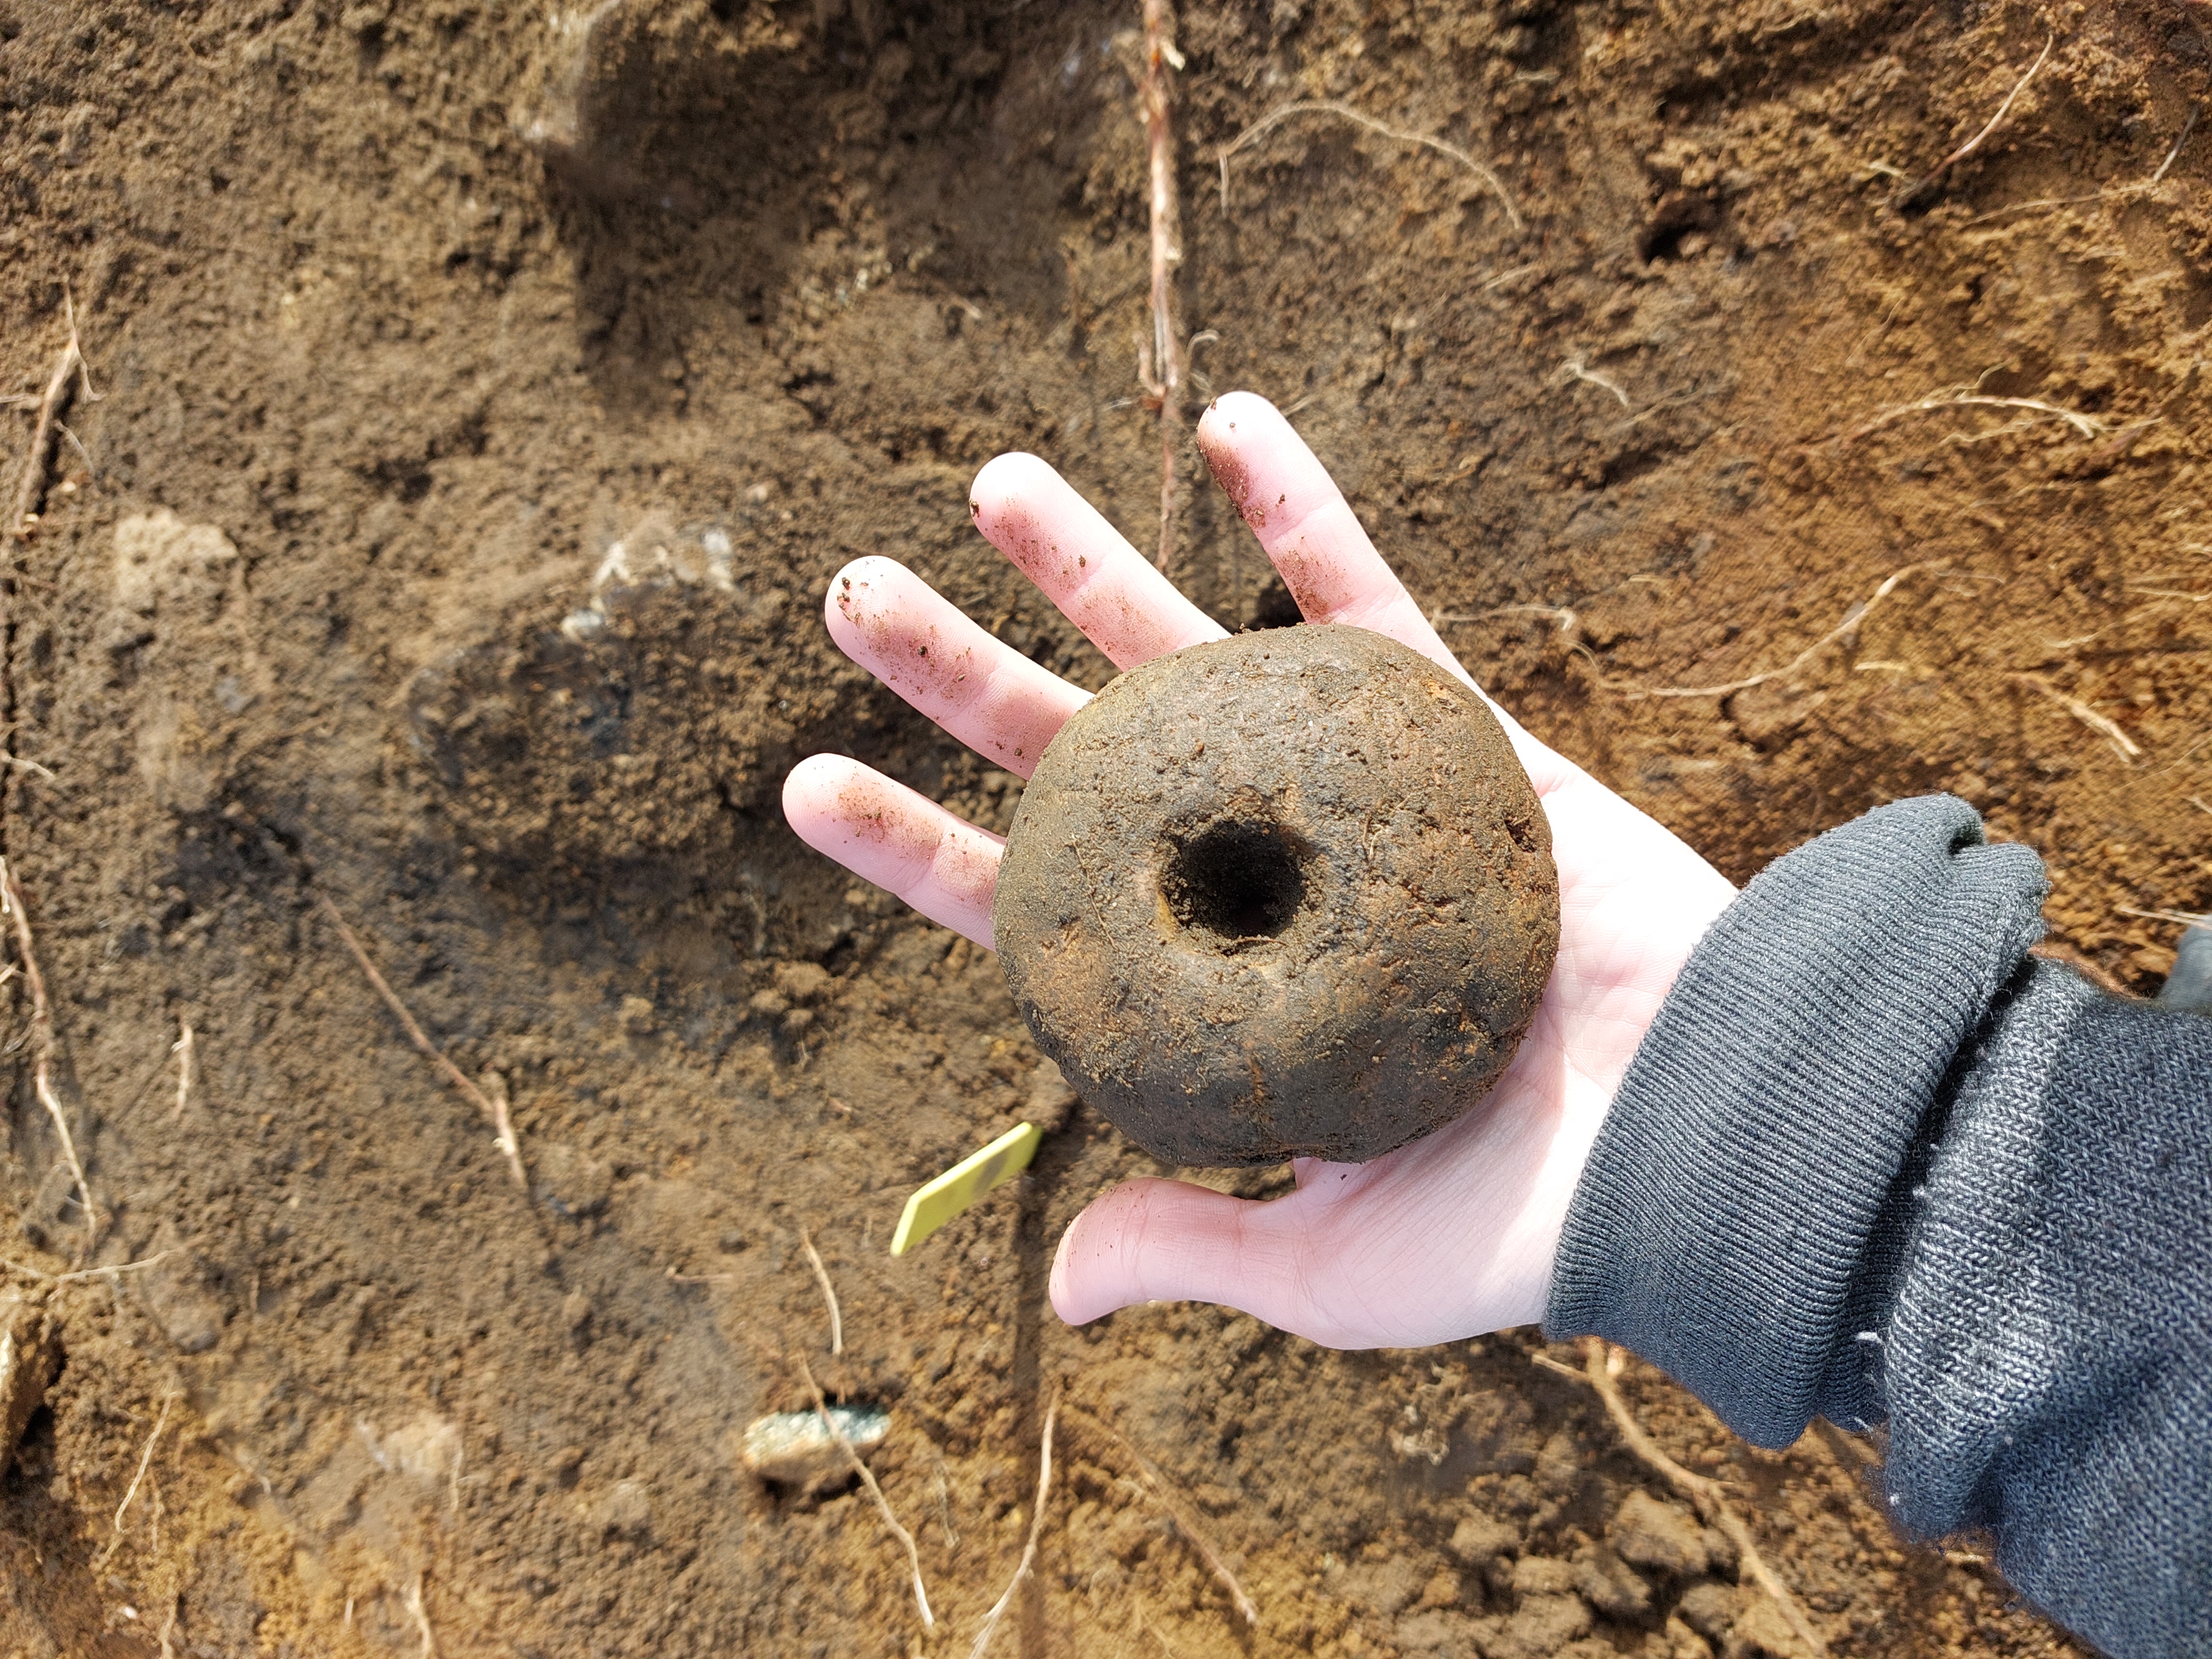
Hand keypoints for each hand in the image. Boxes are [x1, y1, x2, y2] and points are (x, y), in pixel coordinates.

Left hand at [783, 392, 1735, 1346]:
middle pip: (1078, 754)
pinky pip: (1366, 600)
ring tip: (989, 483)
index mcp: (1209, 985)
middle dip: (962, 676)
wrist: (1696, 1145)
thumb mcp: (1327, 1264)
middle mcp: (1254, 872)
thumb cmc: (1516, 1226)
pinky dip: (1300, 508)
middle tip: (851, 596)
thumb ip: (1194, 1245)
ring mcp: (1346, 791)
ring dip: (1090, 564)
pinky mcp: (1452, 734)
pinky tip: (1232, 415)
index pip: (1027, 902)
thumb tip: (1057, 1288)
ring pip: (1193, 655)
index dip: (916, 846)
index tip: (809, 784)